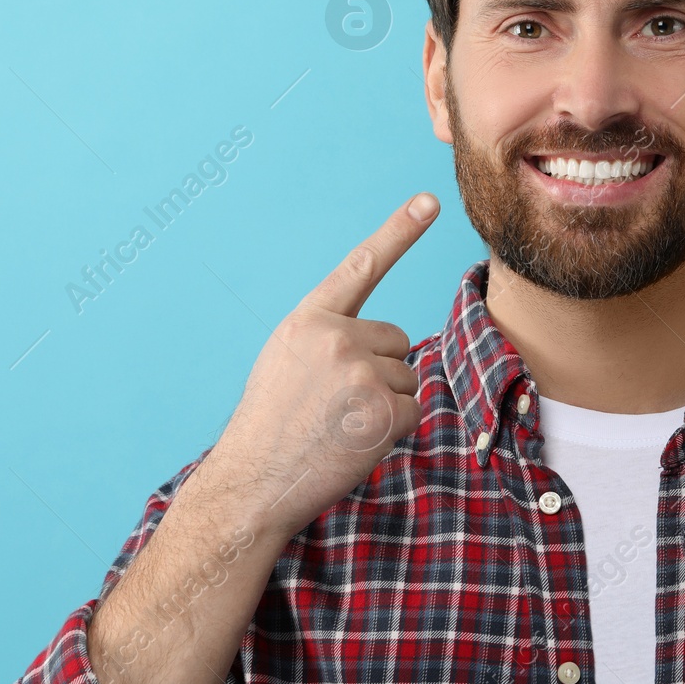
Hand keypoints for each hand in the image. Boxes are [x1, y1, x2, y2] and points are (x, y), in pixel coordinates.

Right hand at [209, 193, 439, 536]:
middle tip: (336, 404)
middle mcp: (337, 337)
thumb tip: (384, 340)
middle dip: (378, 370)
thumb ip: (328, 337)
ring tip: (340, 424)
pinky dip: (393, 430)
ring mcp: (363, 372)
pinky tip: (356, 441)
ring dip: (385, 402)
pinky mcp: (385, 409)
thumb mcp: (286, 361)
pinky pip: (413, 410)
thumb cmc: (271, 426)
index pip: (361, 266)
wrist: (255, 483)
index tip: (429, 201)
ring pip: (407, 376)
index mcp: (309, 321)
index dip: (399, 230)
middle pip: (396, 340)